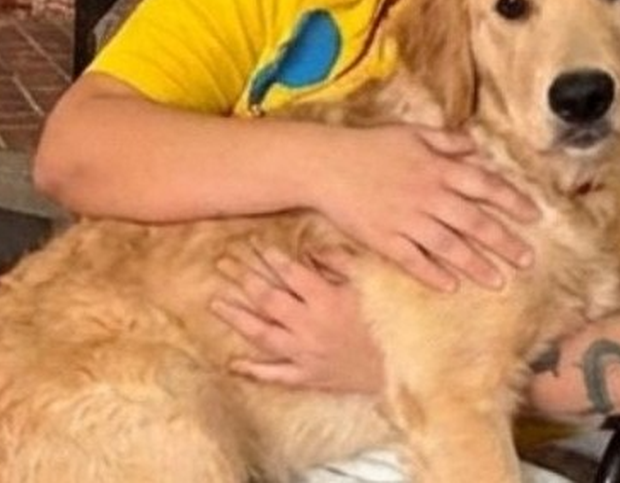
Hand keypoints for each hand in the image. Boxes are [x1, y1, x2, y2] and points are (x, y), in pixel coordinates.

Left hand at [209, 247, 382, 393]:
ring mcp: (306, 353)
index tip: (252, 242)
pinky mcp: (309, 377)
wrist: (404, 369)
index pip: (290, 273)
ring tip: (215, 303)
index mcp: (326, 299)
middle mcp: (310, 325)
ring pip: (263, 334)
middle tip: (222, 262)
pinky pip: (277, 375)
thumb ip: (342, 262)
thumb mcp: (371, 284)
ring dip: (238, 317)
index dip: (269, 256)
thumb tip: (313, 248)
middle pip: (268, 298)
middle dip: (243, 278)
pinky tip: (233, 364)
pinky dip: (254, 371)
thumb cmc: (389, 322)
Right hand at [313, 125, 539, 291]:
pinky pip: (413, 260)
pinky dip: (433, 274)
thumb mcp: (410, 133)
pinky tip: (451, 286)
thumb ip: (446, 141)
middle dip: (504, 242)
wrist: (322, 164)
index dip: (513, 201)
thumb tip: (475, 148)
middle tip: (526, 260)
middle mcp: (427, 195)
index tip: (534, 216)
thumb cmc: (366, 146)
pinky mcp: (383, 238)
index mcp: (436, 168)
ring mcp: (405, 219)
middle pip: (474, 222)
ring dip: (476, 265)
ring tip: (498, 281)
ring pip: (449, 246)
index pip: (485, 185)